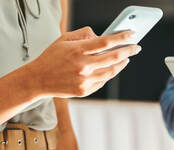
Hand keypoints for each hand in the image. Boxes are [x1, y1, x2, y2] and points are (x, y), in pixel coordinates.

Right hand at [24, 27, 141, 97]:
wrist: (38, 79)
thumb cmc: (51, 57)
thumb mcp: (64, 39)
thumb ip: (83, 34)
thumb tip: (101, 35)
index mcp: (78, 50)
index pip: (106, 42)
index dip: (122, 37)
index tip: (132, 34)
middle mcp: (83, 66)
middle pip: (113, 57)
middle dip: (128, 51)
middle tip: (136, 47)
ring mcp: (85, 80)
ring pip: (111, 71)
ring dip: (122, 64)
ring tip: (126, 58)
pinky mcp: (85, 91)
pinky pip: (103, 81)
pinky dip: (109, 74)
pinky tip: (112, 68)